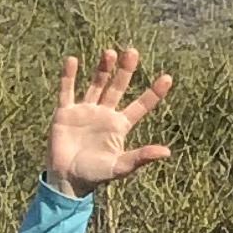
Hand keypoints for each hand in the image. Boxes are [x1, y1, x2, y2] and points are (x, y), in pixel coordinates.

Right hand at [43, 48, 173, 197]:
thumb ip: (140, 157)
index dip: (153, 93)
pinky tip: (72, 61)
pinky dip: (68, 77)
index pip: (140, 106)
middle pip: (117, 87)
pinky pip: (67, 91)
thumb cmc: (95, 175)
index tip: (167, 78)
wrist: (67, 180)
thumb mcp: (120, 167)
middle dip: (125, 71)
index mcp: (120, 126)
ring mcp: (85, 111)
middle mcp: (104, 114)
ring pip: (96, 85)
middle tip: (132, 52)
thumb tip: (167, 152)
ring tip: (110, 52)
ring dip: (102, 69)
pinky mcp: (65, 113)